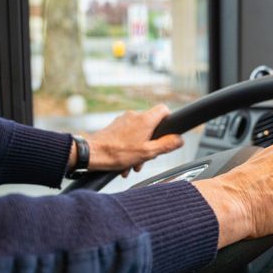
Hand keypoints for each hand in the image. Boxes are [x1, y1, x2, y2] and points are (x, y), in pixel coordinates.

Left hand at [69, 105, 183, 175]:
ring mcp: (123, 120)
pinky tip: (125, 161)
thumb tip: (180, 140)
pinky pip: (128, 135)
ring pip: (140, 132)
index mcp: (145, 120)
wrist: (92, 153)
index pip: (164, 109)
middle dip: (152, 142)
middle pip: (152, 125)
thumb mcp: (148, 153)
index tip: (168, 133)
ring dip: (140, 148)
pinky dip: (130, 147)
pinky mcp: (115, 126)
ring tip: (134, 163)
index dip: (169, 120)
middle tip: (148, 156)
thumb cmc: (117, 153)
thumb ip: (166, 145)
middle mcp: (134, 116)